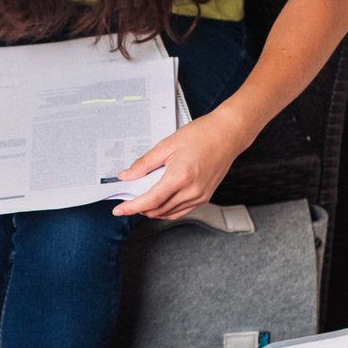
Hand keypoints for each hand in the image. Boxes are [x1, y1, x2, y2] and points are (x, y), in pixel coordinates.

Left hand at [111, 114, 252, 219]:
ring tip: (142, 200)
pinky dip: (167, 210)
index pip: (151, 200)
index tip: (119, 210)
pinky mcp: (205, 197)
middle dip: (140, 208)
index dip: (132, 207)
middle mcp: (192, 190)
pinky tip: (160, 202)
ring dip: (153, 211)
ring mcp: (200, 196)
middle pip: (158, 210)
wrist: (228, 134)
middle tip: (128, 200)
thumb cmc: (202, 135)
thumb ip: (144, 164)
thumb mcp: (167, 145)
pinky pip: (181, 211)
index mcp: (181, 176)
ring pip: (169, 214)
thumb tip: (127, 175)